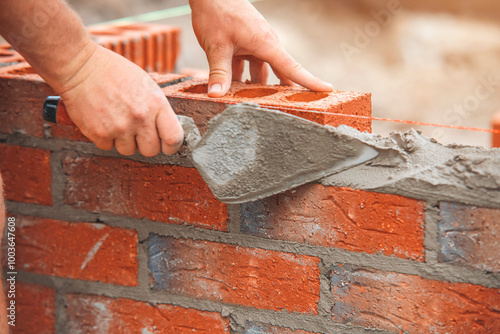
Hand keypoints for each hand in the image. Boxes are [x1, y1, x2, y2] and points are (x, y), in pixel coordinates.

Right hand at [57, 45, 183, 155]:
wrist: (80, 67)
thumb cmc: (114, 72)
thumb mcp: (146, 85)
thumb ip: (157, 109)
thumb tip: (165, 131)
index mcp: (155, 104)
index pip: (173, 138)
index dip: (172, 146)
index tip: (167, 146)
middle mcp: (140, 118)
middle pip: (151, 151)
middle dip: (145, 144)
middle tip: (137, 132)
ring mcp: (119, 127)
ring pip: (128, 150)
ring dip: (124, 141)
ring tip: (117, 120)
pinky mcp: (99, 133)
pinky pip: (108, 147)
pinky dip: (105, 138)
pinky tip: (103, 120)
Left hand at [189, 0, 332, 96]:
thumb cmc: (217, 13)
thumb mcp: (216, 46)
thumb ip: (219, 73)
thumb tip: (216, 96)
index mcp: (266, 44)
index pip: (292, 68)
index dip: (310, 81)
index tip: (328, 90)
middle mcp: (265, 45)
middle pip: (280, 73)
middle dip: (283, 92)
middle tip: (289, 110)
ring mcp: (254, 45)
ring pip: (261, 72)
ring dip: (256, 87)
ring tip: (252, 106)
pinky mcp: (243, 44)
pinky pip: (247, 65)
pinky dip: (240, 78)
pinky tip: (230, 90)